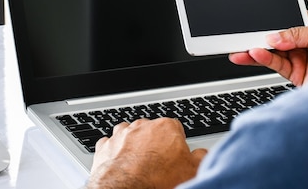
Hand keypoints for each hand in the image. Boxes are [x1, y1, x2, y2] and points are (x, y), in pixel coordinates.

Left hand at [86, 118, 207, 188]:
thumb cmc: (157, 181)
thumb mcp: (191, 171)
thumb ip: (200, 157)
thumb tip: (202, 154)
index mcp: (166, 127)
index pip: (175, 129)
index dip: (176, 144)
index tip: (176, 156)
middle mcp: (143, 126)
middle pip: (152, 131)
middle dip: (154, 143)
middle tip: (158, 164)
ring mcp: (122, 134)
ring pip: (129, 134)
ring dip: (133, 145)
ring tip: (138, 165)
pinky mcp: (105, 146)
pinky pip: (110, 144)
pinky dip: (114, 152)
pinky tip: (120, 164)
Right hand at [229, 11, 307, 85]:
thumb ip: (299, 33)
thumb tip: (275, 36)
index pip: (285, 19)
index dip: (271, 21)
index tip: (256, 23)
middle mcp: (303, 41)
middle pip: (275, 36)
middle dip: (258, 36)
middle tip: (241, 37)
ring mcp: (299, 57)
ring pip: (271, 52)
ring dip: (256, 50)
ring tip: (243, 49)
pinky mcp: (296, 74)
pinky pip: (276, 65)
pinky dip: (264, 60)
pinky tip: (256, 55)